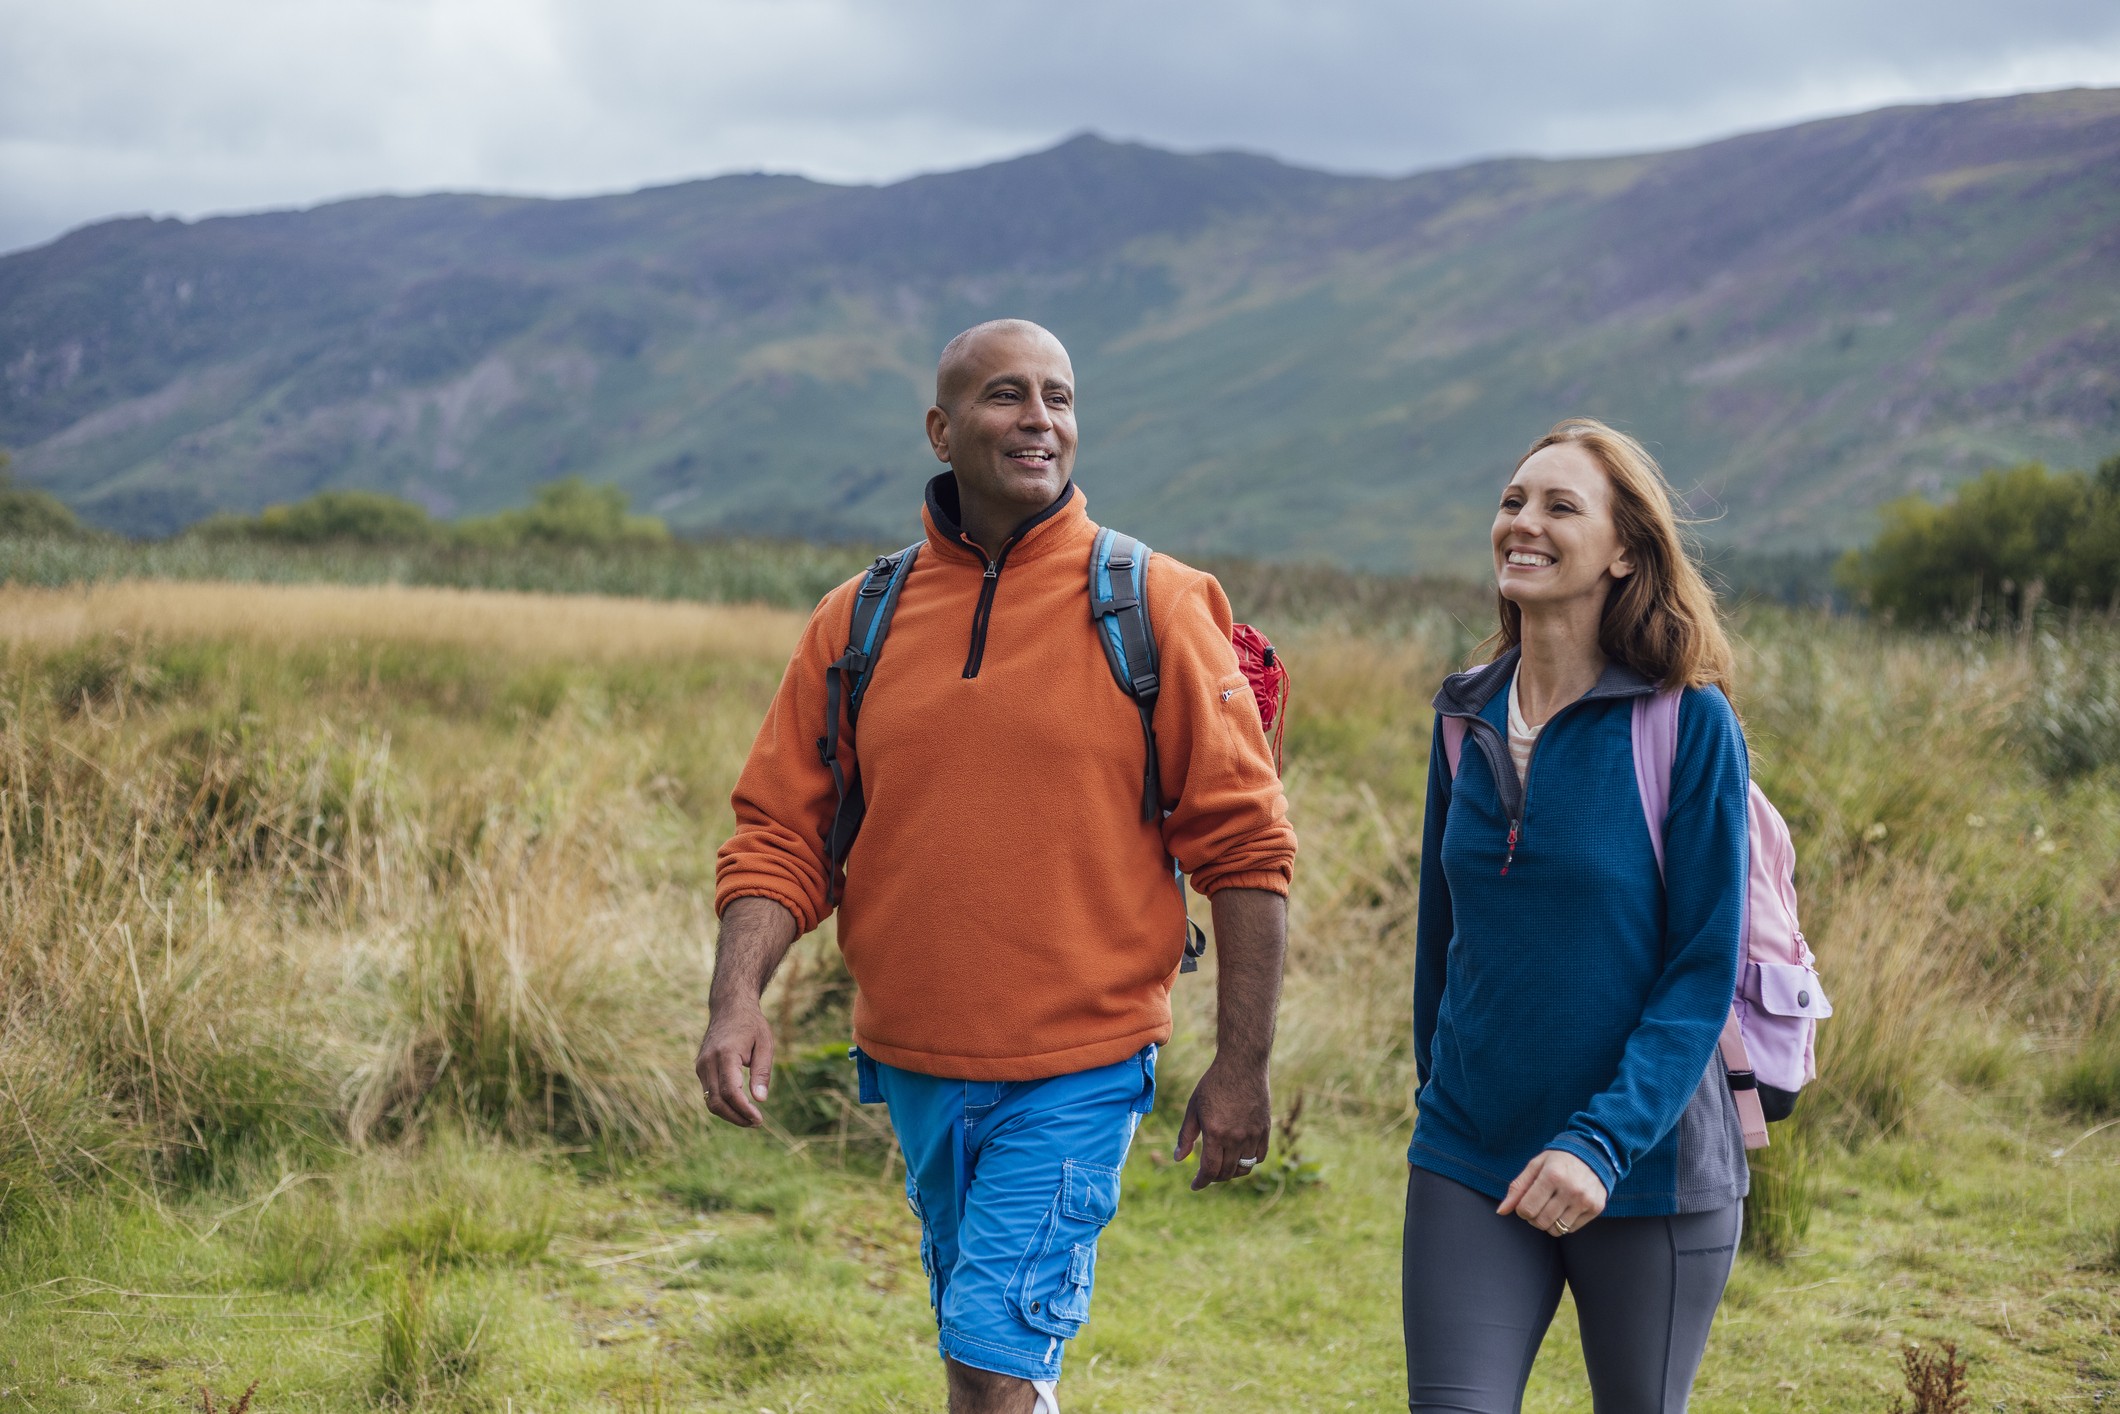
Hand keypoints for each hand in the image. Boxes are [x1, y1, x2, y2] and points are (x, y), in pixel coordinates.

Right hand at [694, 1001, 775, 1126]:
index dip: (743, 1110)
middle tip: (756, 1123)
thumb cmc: (751, 1024)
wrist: (729, 1007)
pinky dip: (723, 1104)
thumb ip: (762, 1072)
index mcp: (725, 1054)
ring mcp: (701, 1066)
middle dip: (736, 1117)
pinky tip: (739, 1107)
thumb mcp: (765, 1044)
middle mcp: (708, 1062)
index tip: (759, 1119)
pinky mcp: (700, 1068)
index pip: (730, 1091)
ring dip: (729, 1114)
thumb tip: (760, 1100)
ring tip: (750, 1118)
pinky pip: (708, 1093)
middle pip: (717, 1101)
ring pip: (710, 1101)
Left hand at [1172, 1058, 1270, 1190]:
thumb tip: (1179, 1159)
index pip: (1210, 1170)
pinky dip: (1249, 1162)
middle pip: (1227, 1172)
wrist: (1242, 1065)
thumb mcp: (1194, 1108)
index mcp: (1216, 1133)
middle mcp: (1236, 1137)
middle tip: (1206, 1174)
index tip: (1196, 1185)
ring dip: (1231, 1172)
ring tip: (1222, 1167)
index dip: (1201, 1182)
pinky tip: (1239, 1157)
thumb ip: (1186, 1135)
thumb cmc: (1213, 1084)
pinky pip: (1259, 1157)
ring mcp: (1253, 1134)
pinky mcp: (1265, 1129)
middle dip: (1214, 1178)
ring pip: (1244, 1168)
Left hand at [1497, 1150, 1607, 1234]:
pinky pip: (1571, 1229)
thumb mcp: (1535, 1166)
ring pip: (1556, 1229)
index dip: (1521, 1210)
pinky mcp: (1596, 1208)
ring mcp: (1585, 1200)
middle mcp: (1571, 1189)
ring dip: (1548, 1222)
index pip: (1527, 1209)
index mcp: (1552, 1175)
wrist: (1594, 1152)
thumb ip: (1517, 1188)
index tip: (1525, 1203)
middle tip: (1537, 1206)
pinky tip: (1564, 1208)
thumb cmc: (1559, 1160)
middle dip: (1533, 1218)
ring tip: (1550, 1207)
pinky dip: (1563, 1223)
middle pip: (1540, 1222)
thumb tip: (1501, 1211)